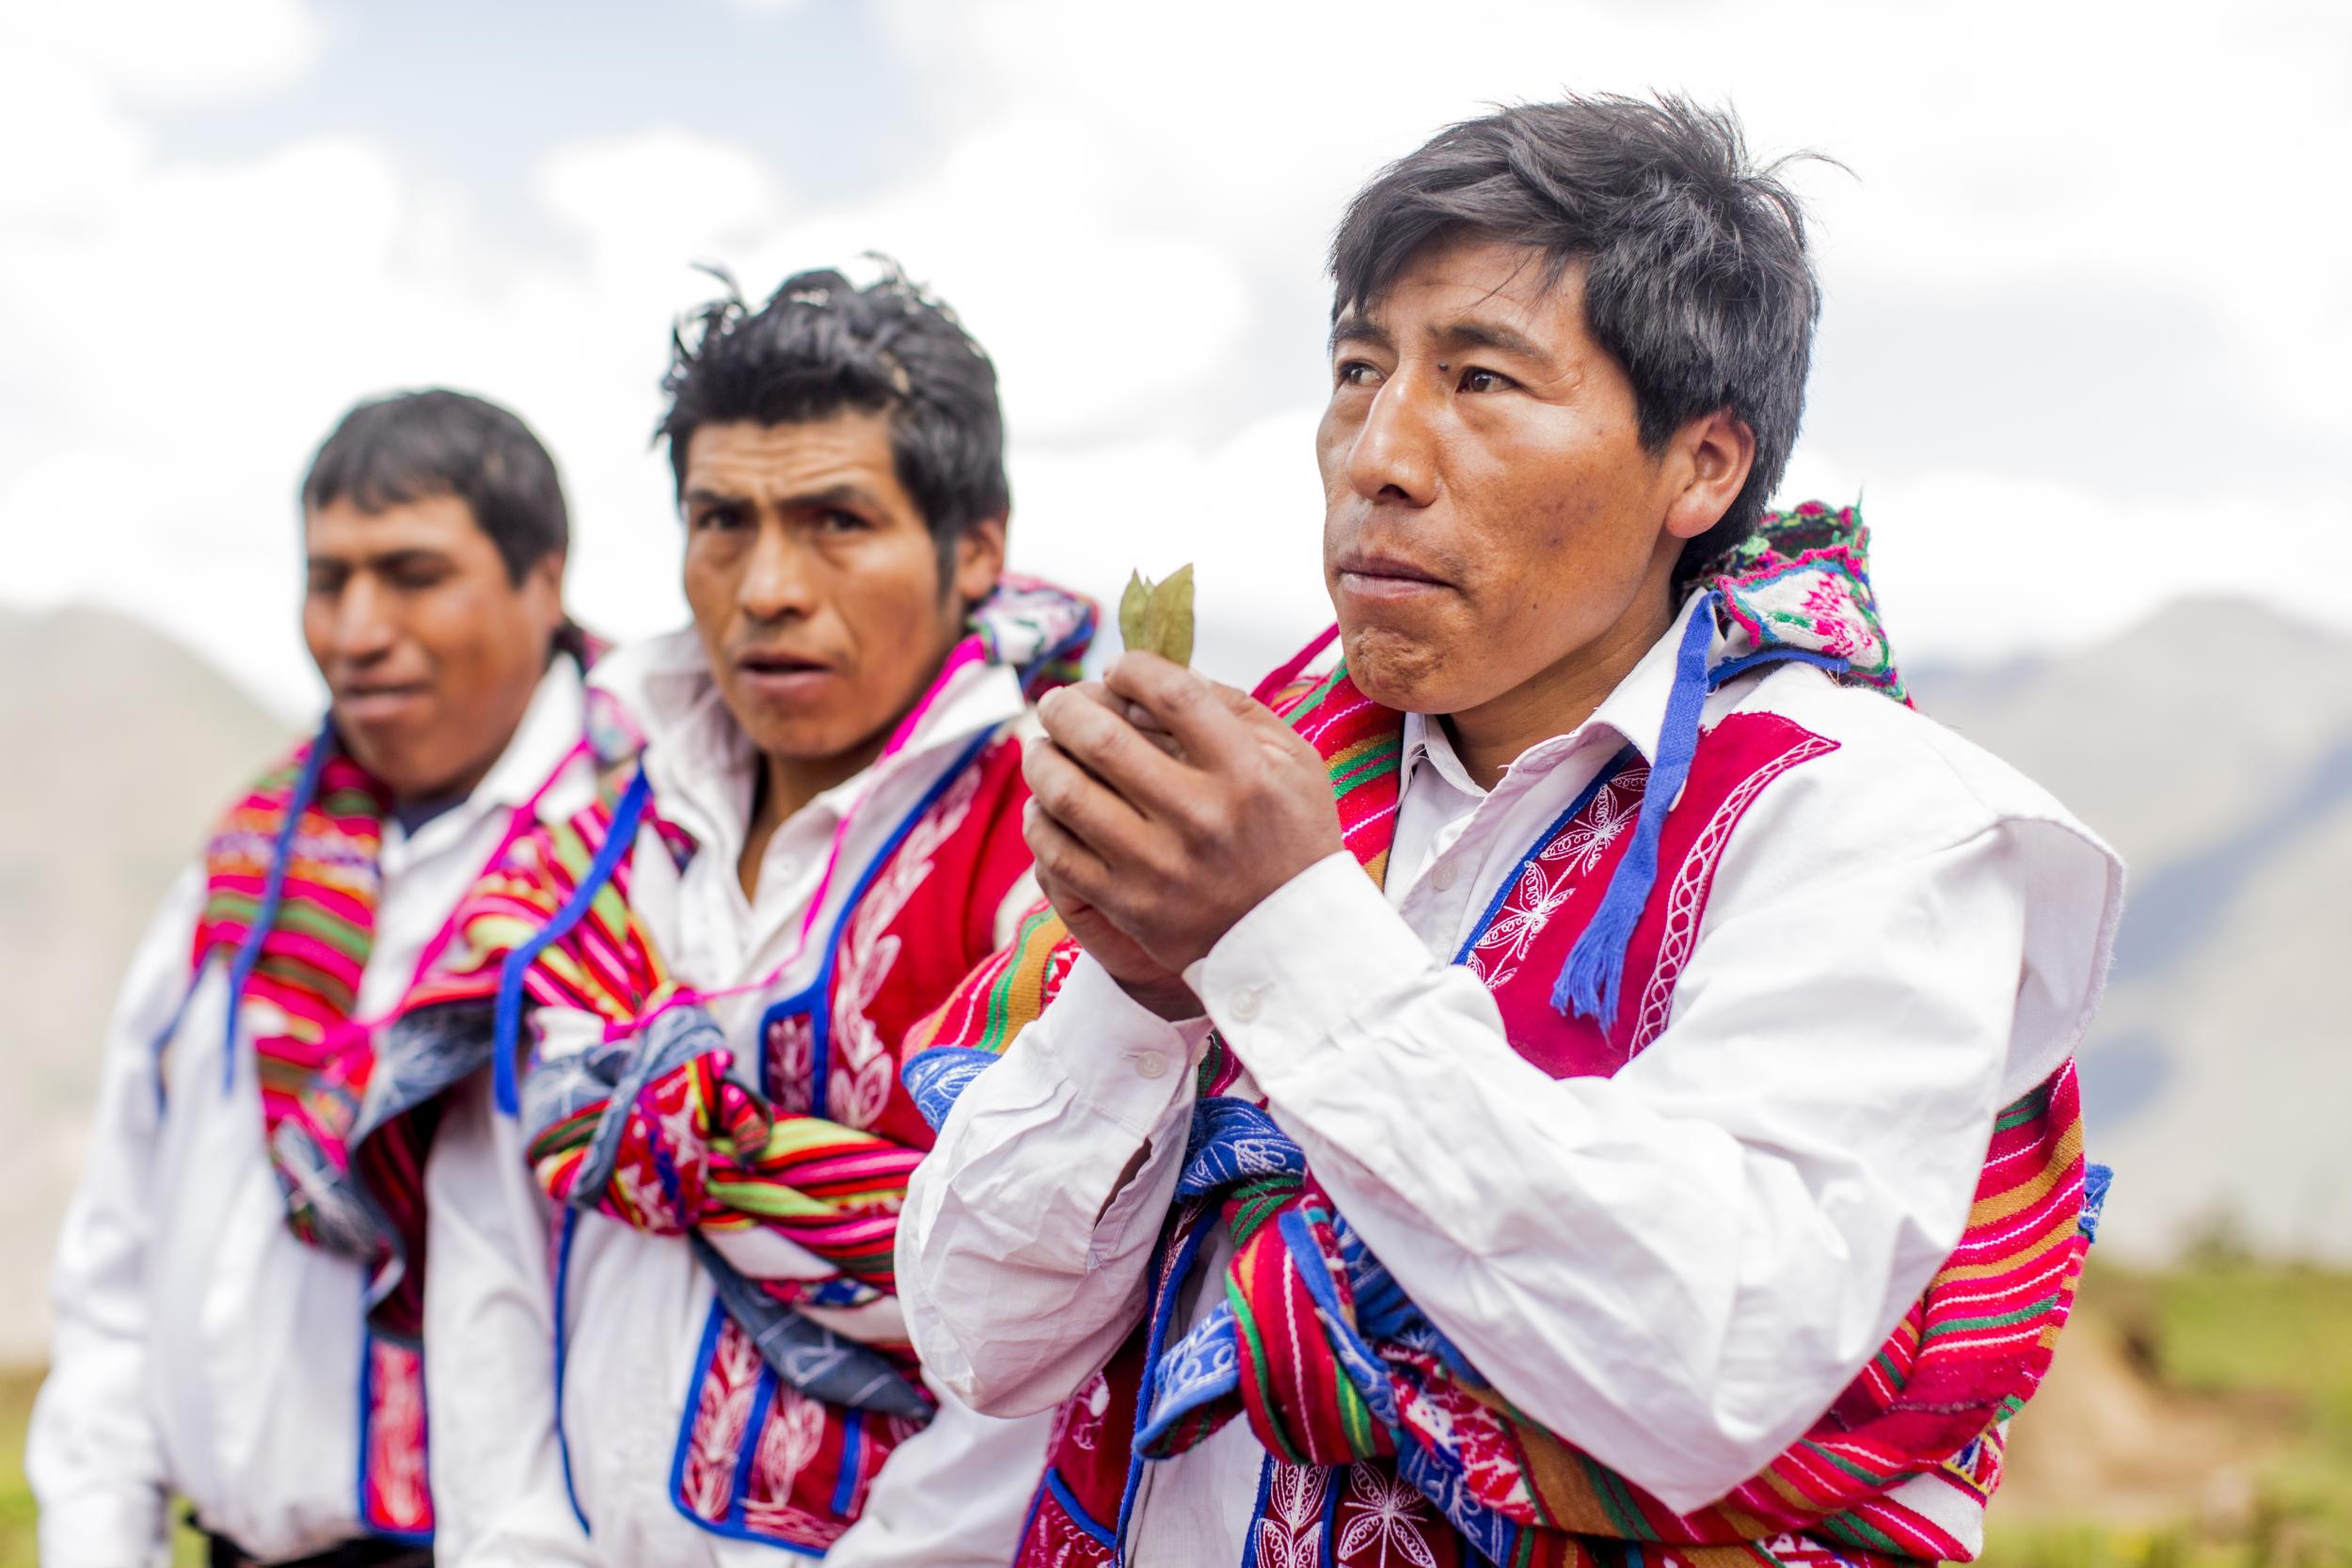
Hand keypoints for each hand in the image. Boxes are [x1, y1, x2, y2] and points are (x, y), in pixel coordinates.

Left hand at [1022, 652, 1342, 975]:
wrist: (1293, 937)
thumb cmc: (1291, 836)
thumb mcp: (1292, 760)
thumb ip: (1231, 708)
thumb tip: (1151, 683)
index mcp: (1245, 772)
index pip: (1172, 693)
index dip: (1132, 668)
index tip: (1118, 670)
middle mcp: (1200, 817)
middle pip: (1103, 739)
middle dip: (1065, 709)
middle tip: (1056, 703)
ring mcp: (1160, 866)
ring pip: (1067, 795)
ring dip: (1041, 760)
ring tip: (1042, 749)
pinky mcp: (1130, 906)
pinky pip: (1058, 854)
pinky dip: (1040, 821)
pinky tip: (1045, 806)